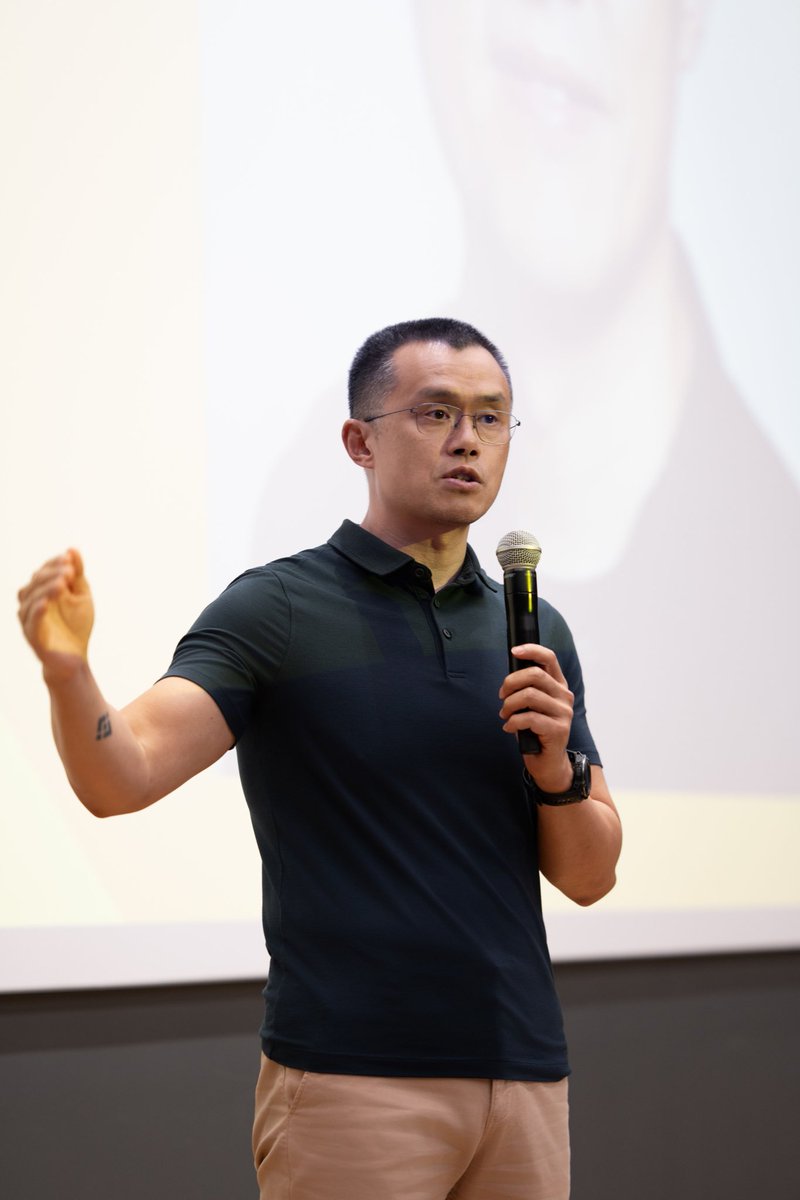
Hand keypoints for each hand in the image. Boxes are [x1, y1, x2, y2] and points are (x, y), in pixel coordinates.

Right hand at [17, 549, 94, 682]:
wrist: (75, 658)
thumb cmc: (75, 625)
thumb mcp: (81, 596)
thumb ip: (77, 575)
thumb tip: (72, 549)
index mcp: (40, 592)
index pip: (42, 572)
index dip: (53, 564)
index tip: (69, 559)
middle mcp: (30, 604)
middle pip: (35, 583)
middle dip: (52, 574)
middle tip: (69, 570)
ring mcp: (29, 621)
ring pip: (31, 600)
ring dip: (46, 589)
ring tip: (63, 582)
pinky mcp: (33, 637)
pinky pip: (31, 623)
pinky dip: (37, 611)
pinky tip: (46, 603)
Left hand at [498, 643, 573, 789]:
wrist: (548, 762)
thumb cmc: (536, 731)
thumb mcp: (531, 705)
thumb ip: (527, 689)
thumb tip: (509, 677)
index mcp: (558, 685)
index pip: (549, 659)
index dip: (531, 650)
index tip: (514, 651)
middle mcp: (564, 696)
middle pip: (535, 675)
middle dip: (510, 683)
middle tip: (501, 696)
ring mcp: (564, 713)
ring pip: (529, 695)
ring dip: (509, 705)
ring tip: (504, 714)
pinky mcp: (558, 729)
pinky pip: (529, 718)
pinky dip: (513, 722)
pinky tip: (509, 728)